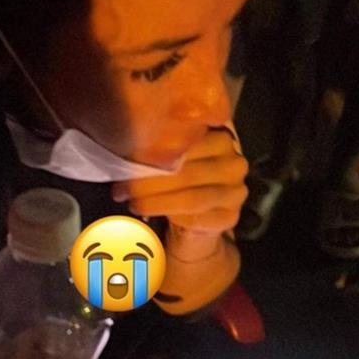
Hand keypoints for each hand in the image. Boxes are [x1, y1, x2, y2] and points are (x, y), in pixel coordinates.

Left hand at [113, 128, 247, 234]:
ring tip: (132, 202)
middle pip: (186, 170)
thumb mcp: (171, 159)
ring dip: (155, 200)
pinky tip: (148, 214)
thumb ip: (160, 149)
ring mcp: (236, 190)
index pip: (186, 142)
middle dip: (148, 180)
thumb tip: (124, 146)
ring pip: (190, 196)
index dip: (152, 152)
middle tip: (122, 188)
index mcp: (221, 136)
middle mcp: (234, 161)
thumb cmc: (179, 181)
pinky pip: (195, 217)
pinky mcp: (230, 216)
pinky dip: (169, 215)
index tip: (125, 161)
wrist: (197, 221)